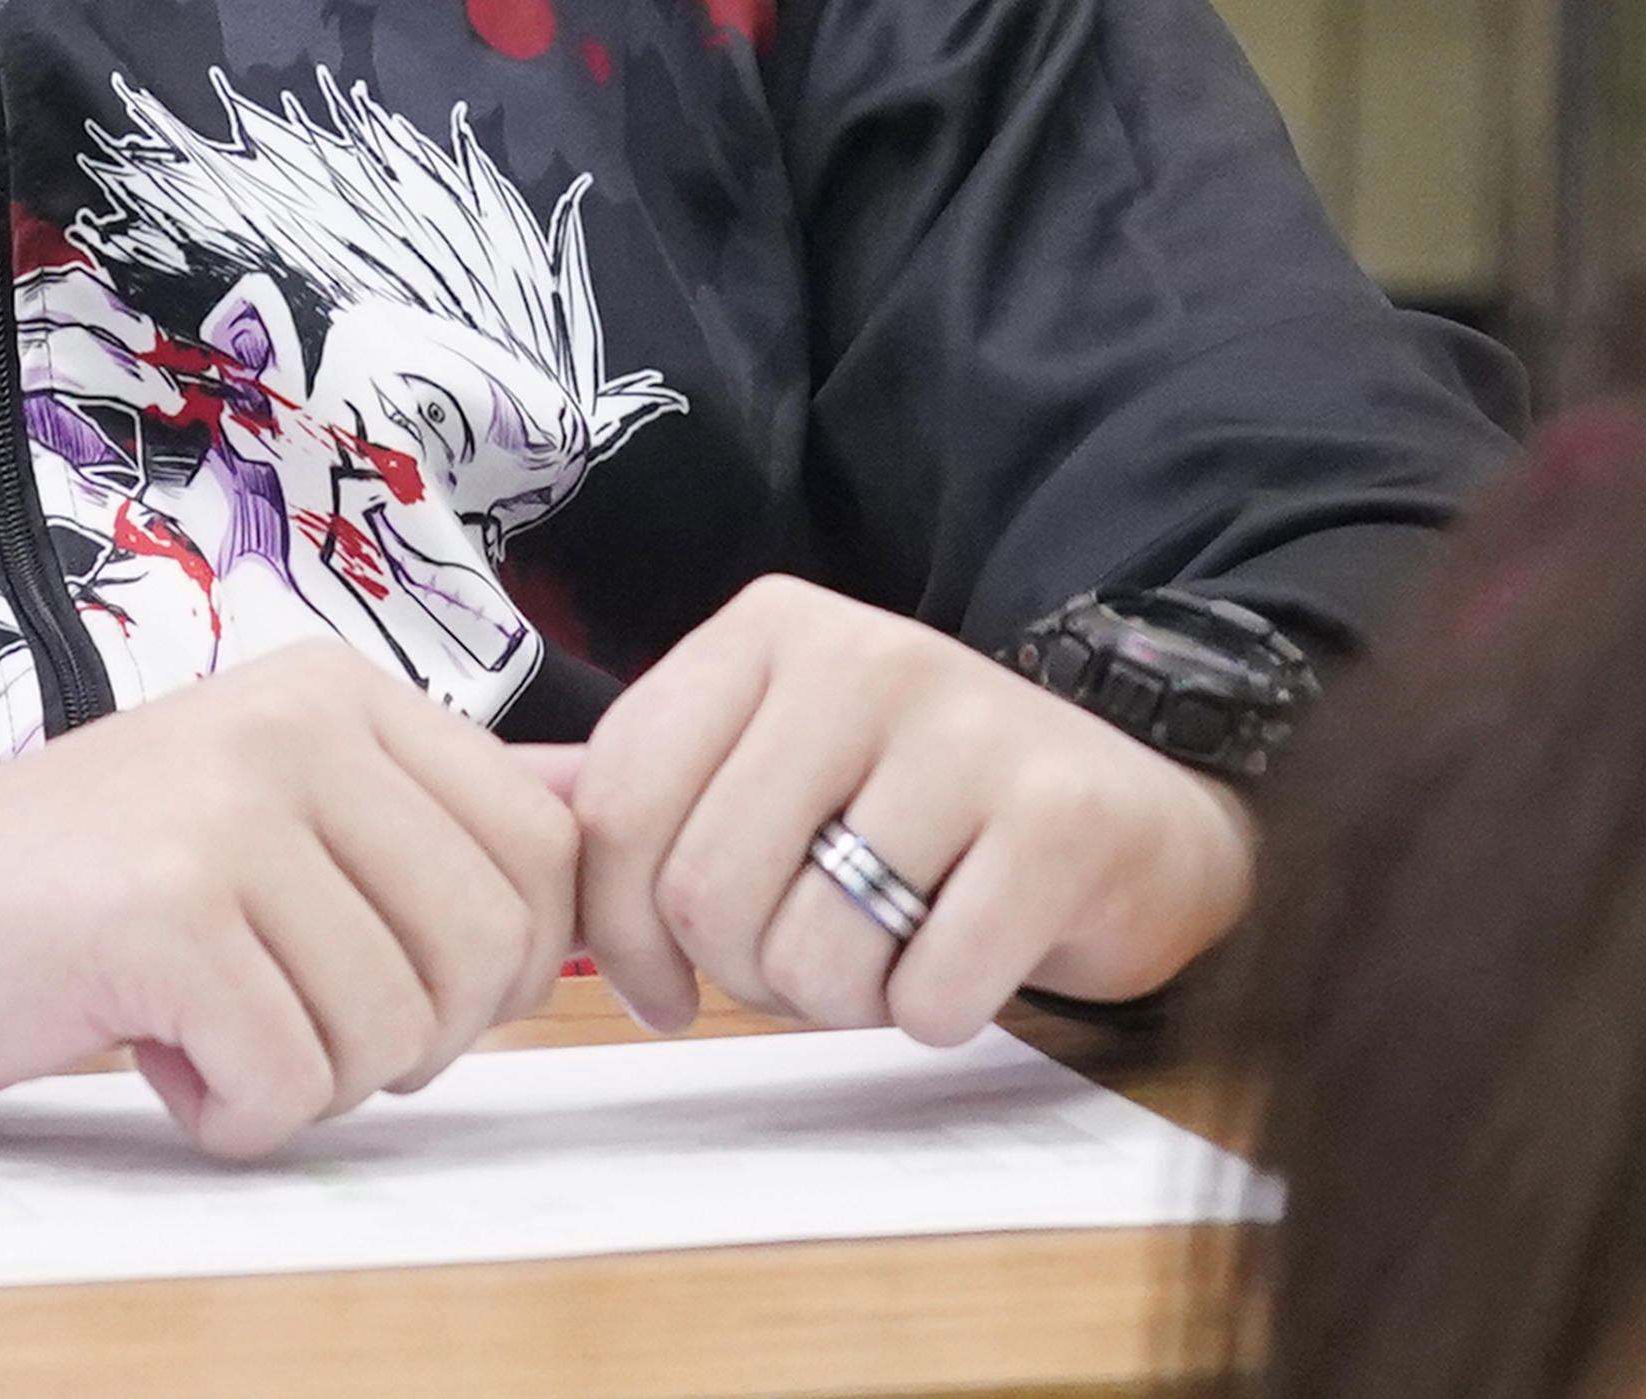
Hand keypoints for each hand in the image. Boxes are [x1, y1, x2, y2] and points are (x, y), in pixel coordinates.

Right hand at [0, 643, 578, 1157]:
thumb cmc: (99, 879)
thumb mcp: (277, 807)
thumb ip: (425, 813)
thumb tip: (608, 815)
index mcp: (336, 690)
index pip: (542, 844)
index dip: (507, 961)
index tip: (423, 998)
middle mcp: (292, 726)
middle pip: (493, 948)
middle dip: (414, 1033)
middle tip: (295, 1015)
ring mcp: (229, 812)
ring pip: (399, 1031)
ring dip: (310, 1078)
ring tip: (212, 1023)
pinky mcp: (168, 912)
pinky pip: (293, 1082)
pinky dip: (233, 1112)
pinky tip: (160, 1056)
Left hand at [568, 574, 1256, 1041]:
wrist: (1140, 814)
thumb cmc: (922, 806)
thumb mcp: (775, 756)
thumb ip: (651, 786)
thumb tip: (505, 806)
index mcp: (763, 632)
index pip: (620, 804)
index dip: (617, 930)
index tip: (656, 990)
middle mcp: (858, 655)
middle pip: (706, 890)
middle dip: (742, 974)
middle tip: (803, 965)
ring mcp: (965, 731)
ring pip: (810, 955)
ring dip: (841, 1000)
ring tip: (889, 949)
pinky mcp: (1056, 823)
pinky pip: (927, 992)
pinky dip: (932, 1012)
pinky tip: (963, 960)